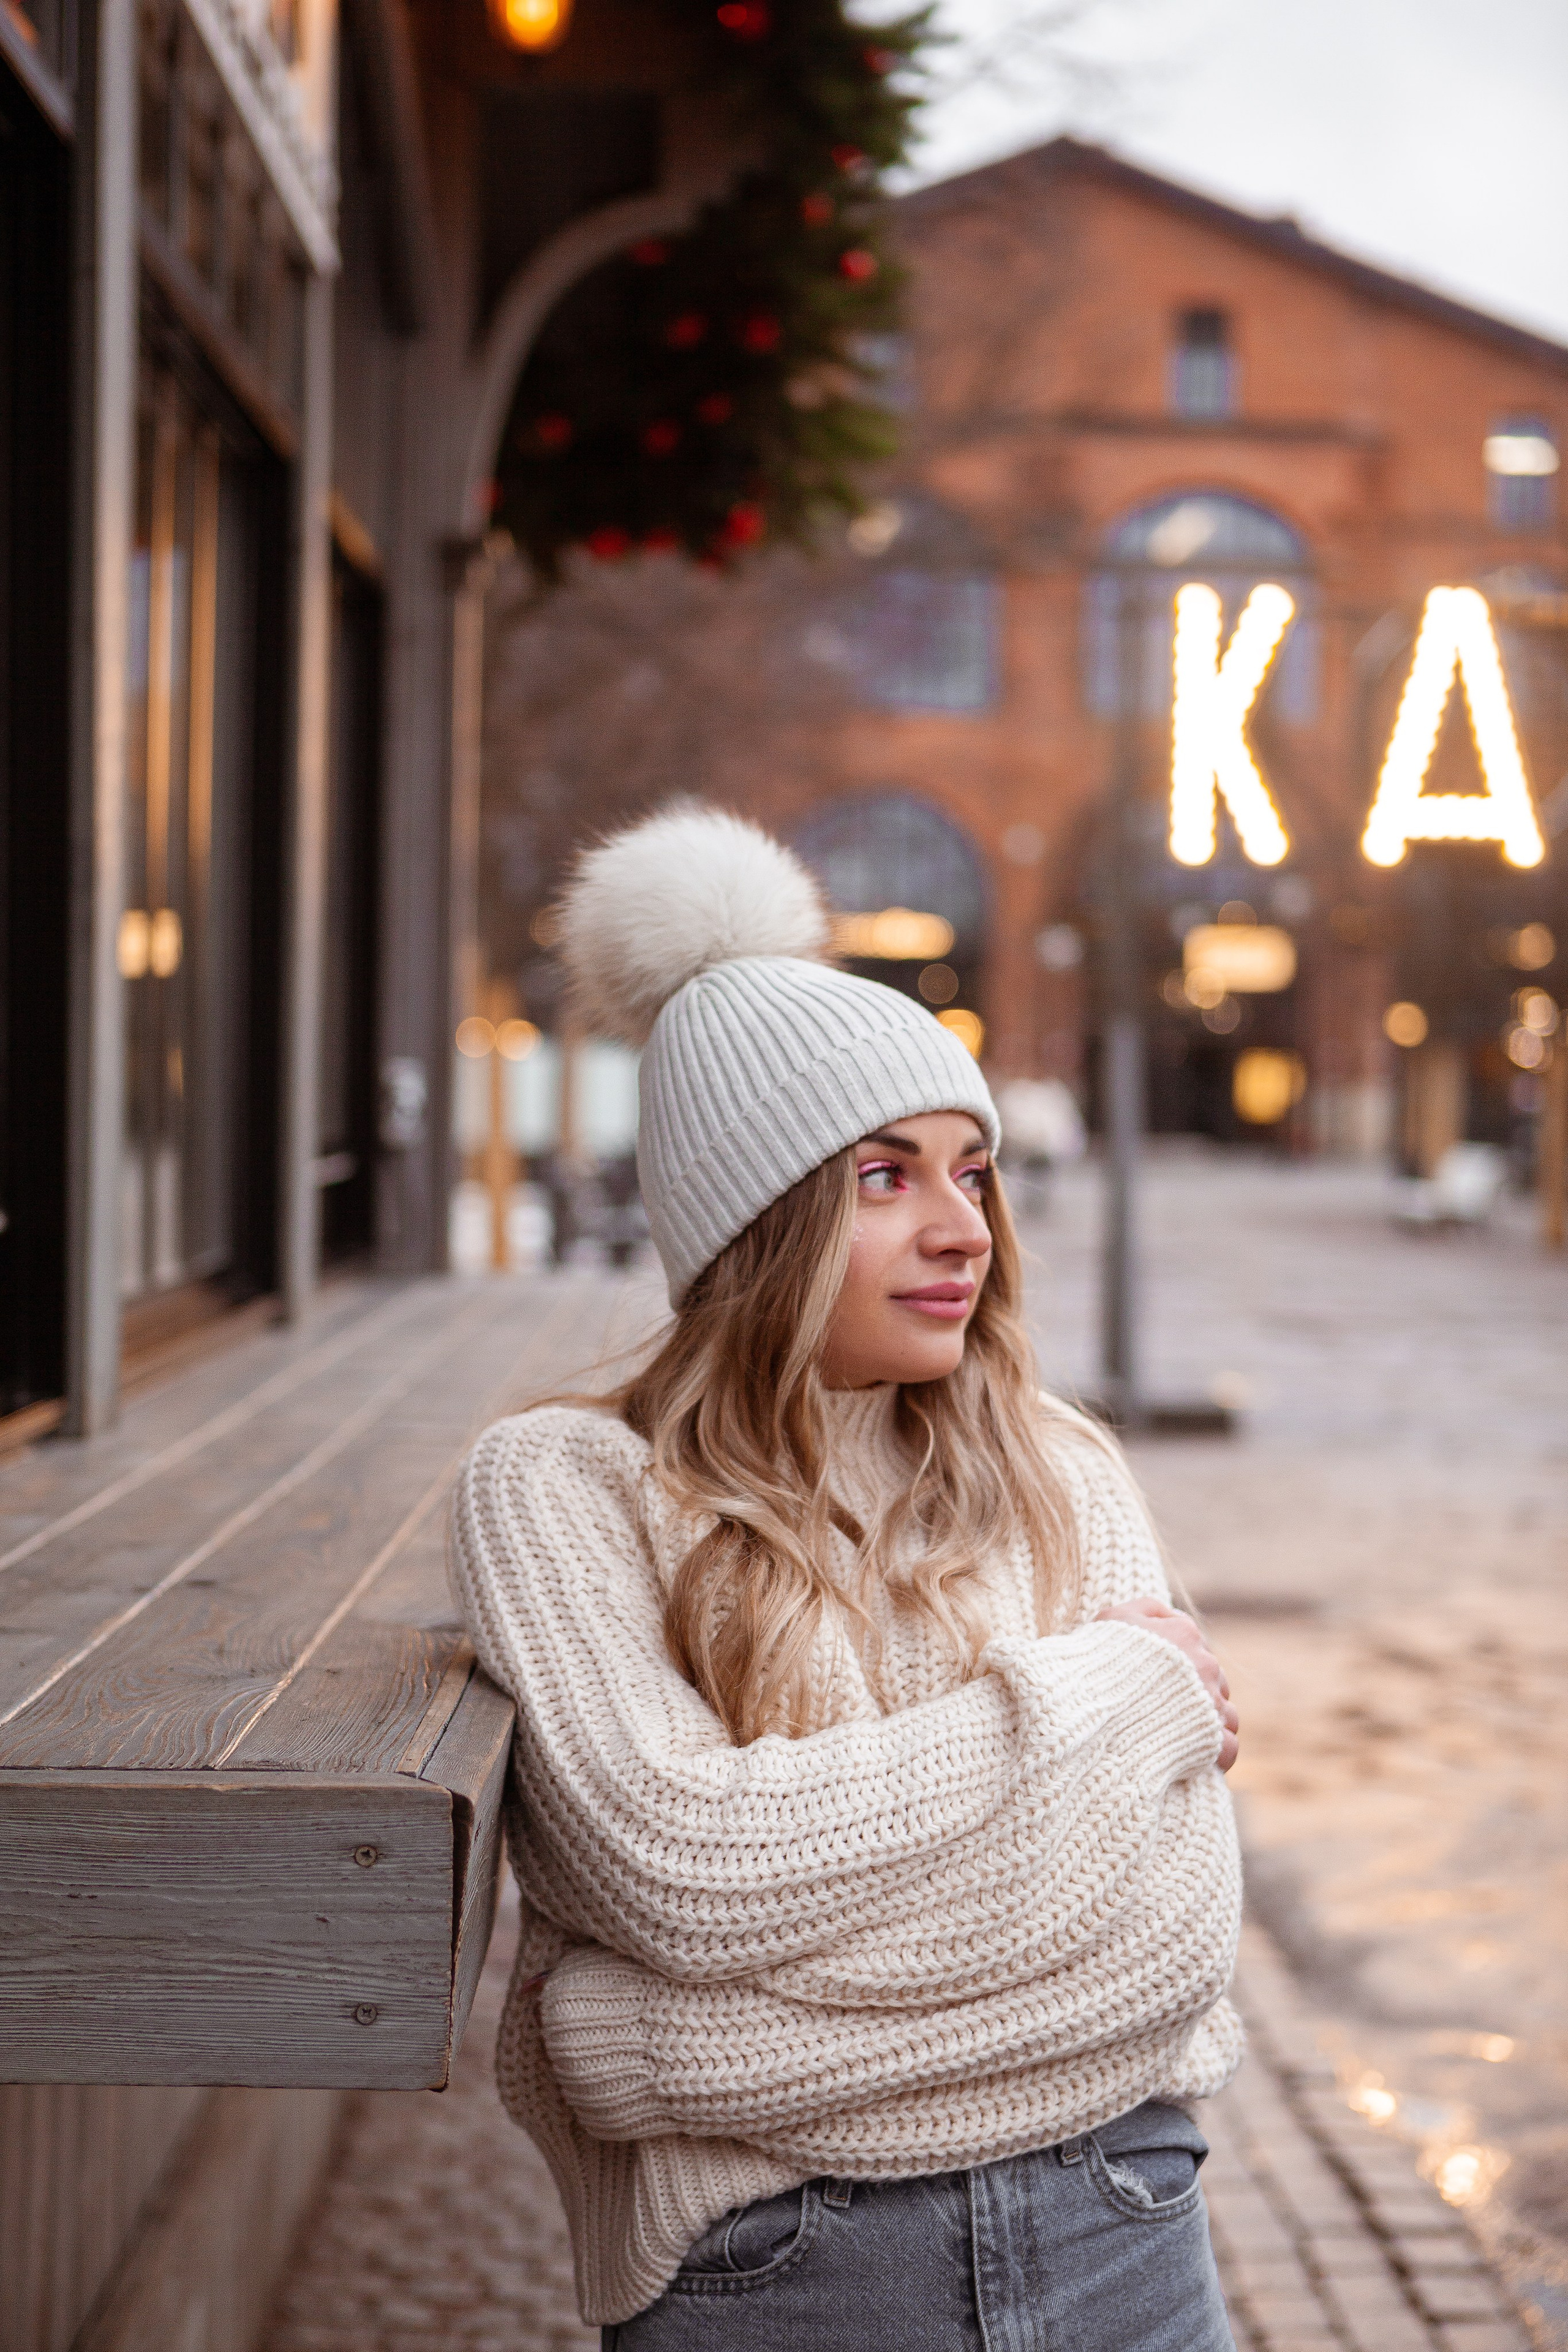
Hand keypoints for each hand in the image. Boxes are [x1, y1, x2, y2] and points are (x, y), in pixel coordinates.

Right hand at [1096, 1597, 1239, 1772]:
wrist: (1096, 1711)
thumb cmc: (1099, 1664)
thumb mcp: (1113, 1619)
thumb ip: (1146, 1609)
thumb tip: (1169, 1613)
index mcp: (1184, 1634)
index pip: (1194, 1641)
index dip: (1179, 1658)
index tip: (1164, 1674)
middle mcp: (1205, 1665)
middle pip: (1213, 1677)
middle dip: (1198, 1691)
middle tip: (1172, 1706)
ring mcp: (1211, 1702)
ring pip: (1227, 1712)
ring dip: (1212, 1721)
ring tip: (1189, 1732)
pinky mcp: (1212, 1739)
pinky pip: (1228, 1747)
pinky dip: (1218, 1753)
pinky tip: (1203, 1759)